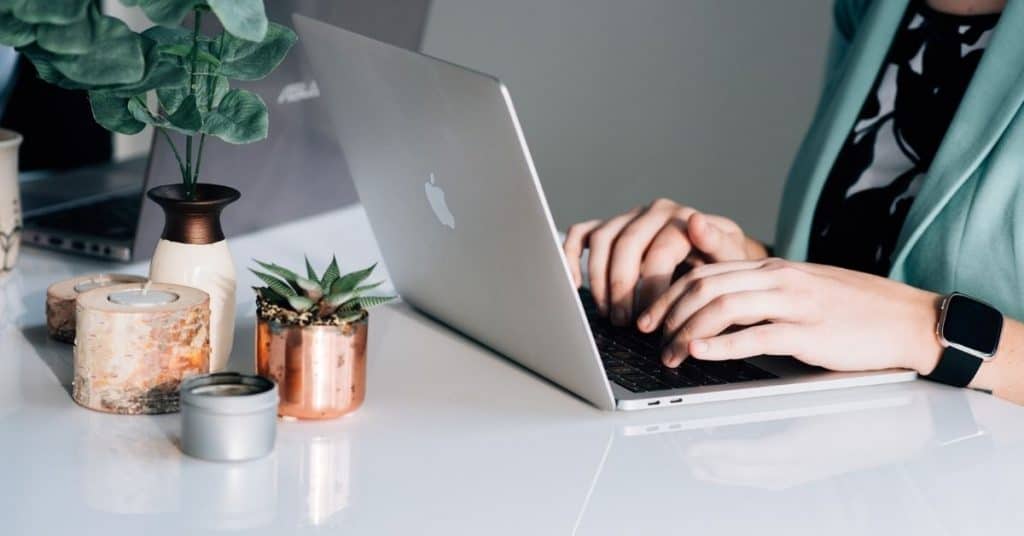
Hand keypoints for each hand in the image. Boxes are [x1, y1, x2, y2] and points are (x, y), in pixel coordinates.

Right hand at [562, 199, 766, 325]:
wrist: (713, 256)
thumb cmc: (720, 264)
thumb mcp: (730, 259)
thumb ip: (718, 244)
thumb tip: (696, 222)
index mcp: (682, 218)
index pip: (659, 251)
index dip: (651, 289)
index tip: (650, 321)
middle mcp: (652, 212)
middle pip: (626, 246)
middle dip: (622, 289)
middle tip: (623, 322)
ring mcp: (628, 217)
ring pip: (601, 241)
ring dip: (599, 280)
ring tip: (609, 314)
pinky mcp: (610, 226)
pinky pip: (581, 234)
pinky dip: (571, 256)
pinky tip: (574, 284)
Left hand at [638, 258, 942, 372]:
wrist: (909, 318)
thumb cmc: (852, 309)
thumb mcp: (799, 290)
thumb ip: (758, 292)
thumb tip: (714, 302)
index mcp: (772, 269)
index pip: (705, 271)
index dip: (669, 292)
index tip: (648, 314)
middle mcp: (778, 279)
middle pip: (705, 285)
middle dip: (667, 311)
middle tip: (647, 334)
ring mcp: (795, 303)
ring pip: (724, 306)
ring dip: (687, 330)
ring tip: (668, 351)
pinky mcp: (811, 331)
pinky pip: (757, 334)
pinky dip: (722, 344)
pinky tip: (700, 353)